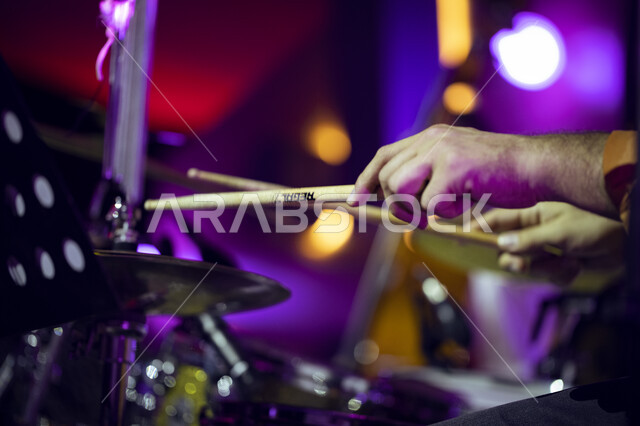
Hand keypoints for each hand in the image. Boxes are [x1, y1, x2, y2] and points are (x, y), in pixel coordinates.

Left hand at [349, 125, 613, 218]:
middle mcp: (432, 140)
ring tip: (446, 209)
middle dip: (396, 203)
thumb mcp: (459, 167)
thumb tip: (400, 204)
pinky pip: (428, 204)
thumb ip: (430, 177)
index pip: (384, 156)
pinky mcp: (453, 169)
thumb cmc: (503, 174)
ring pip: (399, 189)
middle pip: (387, 177)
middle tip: (420, 215)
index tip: (355, 200)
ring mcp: (441, 152)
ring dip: (416, 209)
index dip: (366, 179)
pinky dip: (443, 215)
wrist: (540, 167)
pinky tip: (466, 206)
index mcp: (432, 137)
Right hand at [478, 202, 625, 284]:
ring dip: (547, 269)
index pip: (497, 220)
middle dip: (517, 260)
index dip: (476, 227)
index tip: (460, 235)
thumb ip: (530, 240)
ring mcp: (545, 249)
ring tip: (568, 262)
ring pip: (528, 266)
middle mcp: (535, 232)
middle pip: (508, 249)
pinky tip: (576, 266)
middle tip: (523, 265)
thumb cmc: (595, 228)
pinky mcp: (557, 264)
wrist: (624, 244)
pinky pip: (546, 276)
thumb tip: (502, 244)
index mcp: (532, 216)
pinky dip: (560, 275)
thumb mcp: (561, 232)